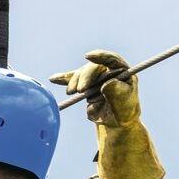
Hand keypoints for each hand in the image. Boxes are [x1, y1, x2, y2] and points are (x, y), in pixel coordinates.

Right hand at [50, 49, 163, 178]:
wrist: (116, 122)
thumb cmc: (124, 111)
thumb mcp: (125, 103)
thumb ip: (117, 92)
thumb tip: (106, 84)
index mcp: (121, 71)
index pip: (111, 59)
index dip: (100, 56)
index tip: (88, 56)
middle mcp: (107, 71)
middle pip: (93, 67)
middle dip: (84, 77)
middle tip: (80, 90)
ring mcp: (95, 77)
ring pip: (81, 74)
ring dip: (74, 81)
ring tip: (71, 93)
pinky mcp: (84, 85)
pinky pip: (72, 80)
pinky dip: (63, 79)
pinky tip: (53, 78)